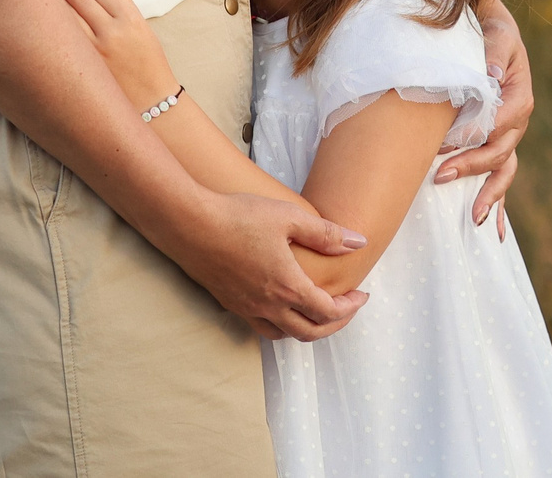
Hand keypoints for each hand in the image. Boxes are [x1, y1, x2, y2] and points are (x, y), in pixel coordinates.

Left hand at [49, 0, 182, 109]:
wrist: (150, 104)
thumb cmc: (149, 66)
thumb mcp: (144, 31)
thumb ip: (125, 4)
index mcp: (129, 22)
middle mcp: (110, 34)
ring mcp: (92, 51)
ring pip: (64, 17)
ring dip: (52, 3)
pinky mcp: (80, 67)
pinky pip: (62, 40)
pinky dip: (53, 29)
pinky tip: (45, 23)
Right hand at [177, 190, 371, 340]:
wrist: (189, 224)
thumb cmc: (239, 217)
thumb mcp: (288, 217)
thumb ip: (325, 233)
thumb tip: (359, 242)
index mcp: (287, 286)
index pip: (328, 312)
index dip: (350, 308)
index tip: (362, 295)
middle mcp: (268, 306)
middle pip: (309, 332)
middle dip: (335, 324)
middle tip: (348, 308)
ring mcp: (246, 308)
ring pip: (283, 334)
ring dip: (307, 328)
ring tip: (318, 311)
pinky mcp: (229, 303)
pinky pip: (261, 327)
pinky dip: (280, 325)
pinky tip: (281, 306)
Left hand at [438, 0, 532, 236]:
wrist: (480, 25)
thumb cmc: (483, 26)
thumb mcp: (494, 28)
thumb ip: (494, 49)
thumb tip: (489, 73)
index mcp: (518, 94)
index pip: (501, 121)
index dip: (475, 135)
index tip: (445, 144)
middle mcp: (516, 120)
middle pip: (500, 151)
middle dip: (472, 167)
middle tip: (440, 175)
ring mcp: (506, 136)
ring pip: (502, 171)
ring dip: (489, 194)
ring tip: (473, 218)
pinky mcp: (494, 144)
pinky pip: (499, 177)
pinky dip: (498, 204)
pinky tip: (495, 233)